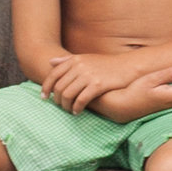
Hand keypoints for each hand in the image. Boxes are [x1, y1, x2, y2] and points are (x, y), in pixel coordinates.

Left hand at [44, 51, 171, 113]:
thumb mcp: (85, 58)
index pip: (53, 75)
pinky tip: (77, 112)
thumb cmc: (106, 64)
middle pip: (59, 87)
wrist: (127, 66)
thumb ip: (67, 60)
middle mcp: (79, 66)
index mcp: (74, 60)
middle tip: (60, 106)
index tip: (44, 97)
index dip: (45, 87)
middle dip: (57, 100)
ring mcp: (88, 75)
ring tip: (69, 110)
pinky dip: (77, 108)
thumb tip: (50, 61)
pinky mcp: (98, 85)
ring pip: (68, 95)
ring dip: (66, 106)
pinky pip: (81, 100)